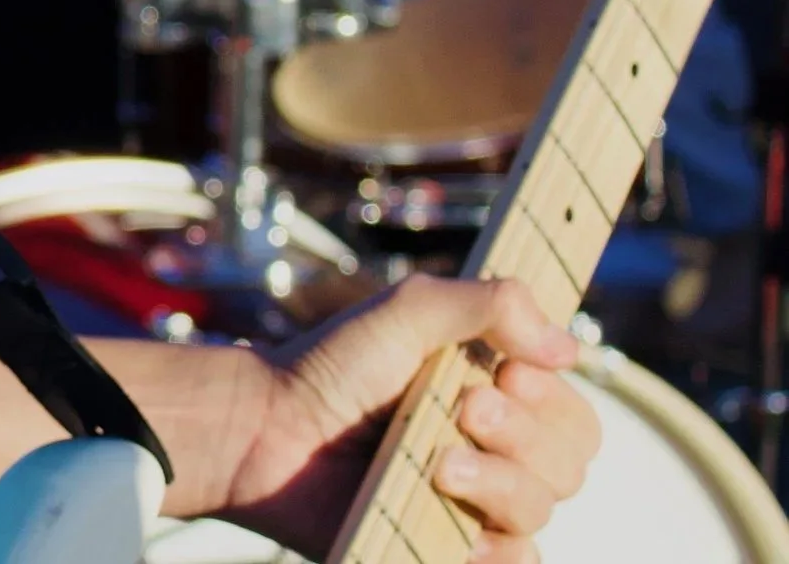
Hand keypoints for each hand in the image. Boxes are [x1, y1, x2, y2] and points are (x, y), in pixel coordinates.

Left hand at [223, 275, 595, 561]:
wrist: (271, 430)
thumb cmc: (334, 367)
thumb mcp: (406, 312)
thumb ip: (484, 304)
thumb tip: (566, 343)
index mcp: (494, 396)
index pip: (572, 412)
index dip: (553, 396)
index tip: (509, 373)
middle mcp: (494, 453)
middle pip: (569, 463)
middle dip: (524, 434)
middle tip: (464, 411)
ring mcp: (474, 506)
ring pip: (540, 511)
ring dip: (498, 482)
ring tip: (436, 464)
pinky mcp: (448, 549)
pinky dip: (497, 548)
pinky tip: (457, 519)